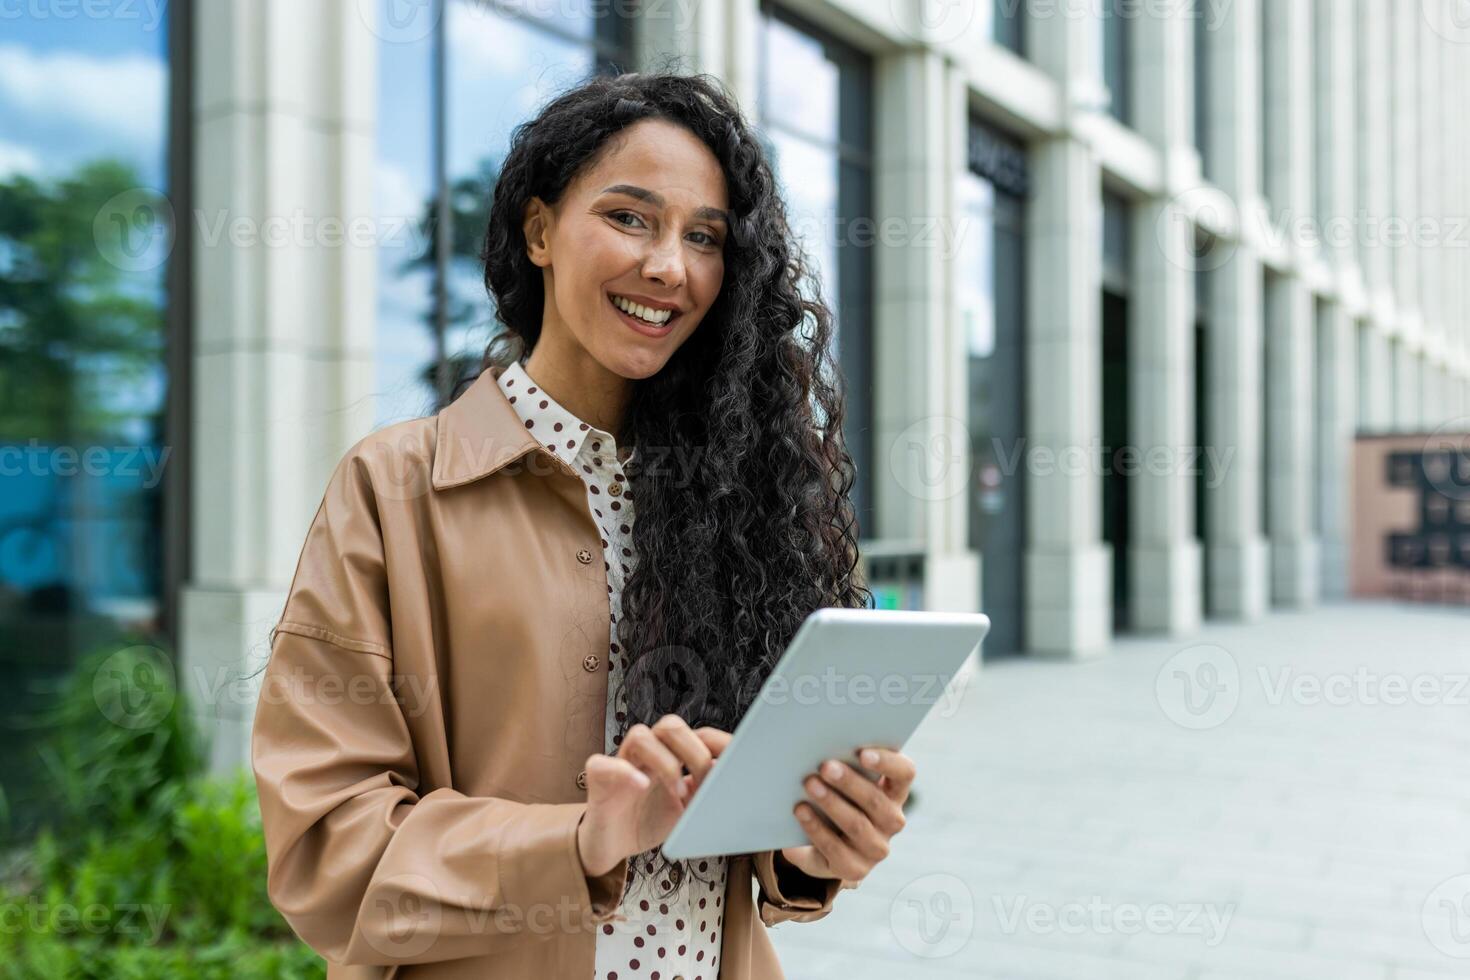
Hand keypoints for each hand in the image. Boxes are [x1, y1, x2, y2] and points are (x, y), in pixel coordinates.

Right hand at [577, 716, 732, 876]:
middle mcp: (649, 752)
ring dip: (664, 762)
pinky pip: (603, 763)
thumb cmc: (651, 820)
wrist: (613, 845)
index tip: (740, 761)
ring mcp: (622, 762)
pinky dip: (623, 771)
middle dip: (694, 752)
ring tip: (676, 793)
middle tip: (704, 782)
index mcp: (674, 754)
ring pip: (640, 735)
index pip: (699, 734)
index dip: (720, 744)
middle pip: (671, 726)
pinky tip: (641, 785)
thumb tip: (740, 784)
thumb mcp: (689, 809)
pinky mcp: (599, 778)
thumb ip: (708, 792)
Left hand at [779, 746, 913, 882]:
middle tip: (825, 766)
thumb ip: (844, 765)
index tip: (862, 753)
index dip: (887, 762)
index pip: (904, 773)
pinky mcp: (855, 869)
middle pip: (876, 801)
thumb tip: (821, 747)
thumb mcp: (846, 783)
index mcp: (895, 793)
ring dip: (832, 804)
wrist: (827, 846)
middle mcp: (892, 821)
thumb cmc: (838, 800)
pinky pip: (835, 850)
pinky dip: (815, 829)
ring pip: (857, 826)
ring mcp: (876, 848)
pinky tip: (800, 812)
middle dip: (849, 782)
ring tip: (809, 785)